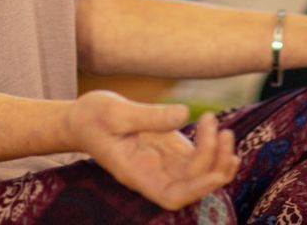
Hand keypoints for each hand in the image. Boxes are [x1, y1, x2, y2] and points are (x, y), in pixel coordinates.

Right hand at [65, 90, 237, 209]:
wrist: (81, 120)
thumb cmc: (92, 117)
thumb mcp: (115, 112)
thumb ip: (150, 116)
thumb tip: (184, 114)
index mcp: (136, 173)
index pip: (171, 195)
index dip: (196, 189)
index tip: (215, 172)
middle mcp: (152, 175)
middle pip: (191, 185)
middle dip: (213, 165)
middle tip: (222, 131)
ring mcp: (162, 164)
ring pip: (198, 173)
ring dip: (217, 157)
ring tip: (225, 130)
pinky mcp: (168, 151)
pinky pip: (196, 158)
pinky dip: (212, 149)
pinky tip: (220, 132)